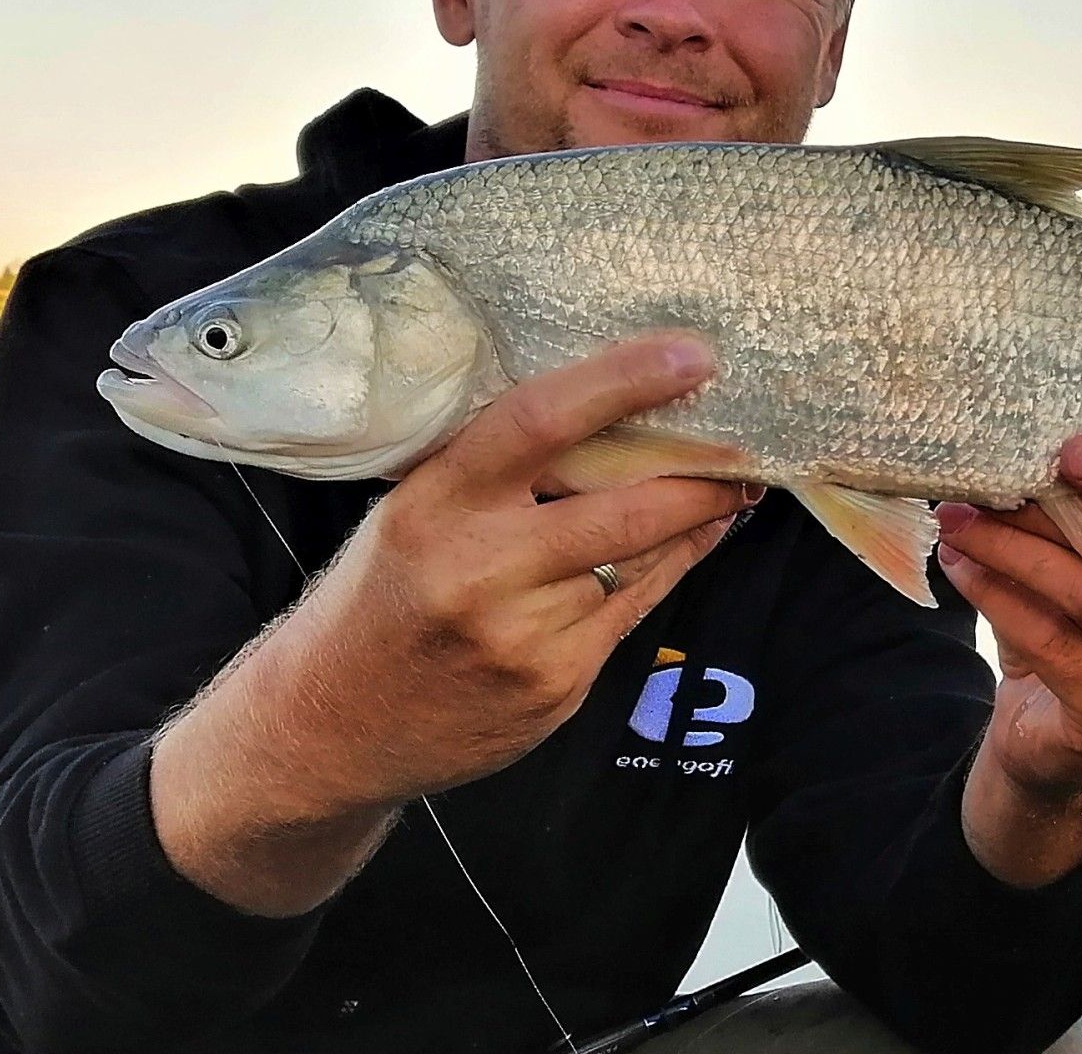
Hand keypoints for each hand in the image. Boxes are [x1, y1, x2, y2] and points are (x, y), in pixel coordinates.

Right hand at [150, 331, 754, 914]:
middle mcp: (479, 569)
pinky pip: (636, 608)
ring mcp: (523, 636)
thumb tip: (607, 404)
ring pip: (642, 558)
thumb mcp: (411, 510)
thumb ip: (492, 468)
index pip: (538, 422)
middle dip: (702, 471)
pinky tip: (695, 537)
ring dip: (697, 517)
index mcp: (434, 504)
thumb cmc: (382, 594)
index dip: (623, 382)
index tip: (692, 354)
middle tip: (752, 438)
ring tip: (733, 483)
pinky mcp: (556, 685)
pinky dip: (670, 565)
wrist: (329, 727)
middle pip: (624, 507)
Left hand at [936, 434, 1081, 882]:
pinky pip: (1054, 644)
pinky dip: (998, 599)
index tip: (1070, 452)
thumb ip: (1081, 510)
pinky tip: (961, 570)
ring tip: (958, 524)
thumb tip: (1013, 448)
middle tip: (979, 486)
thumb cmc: (1078, 622)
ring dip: (1011, 551)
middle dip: (1046, 511)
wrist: (1057, 730)